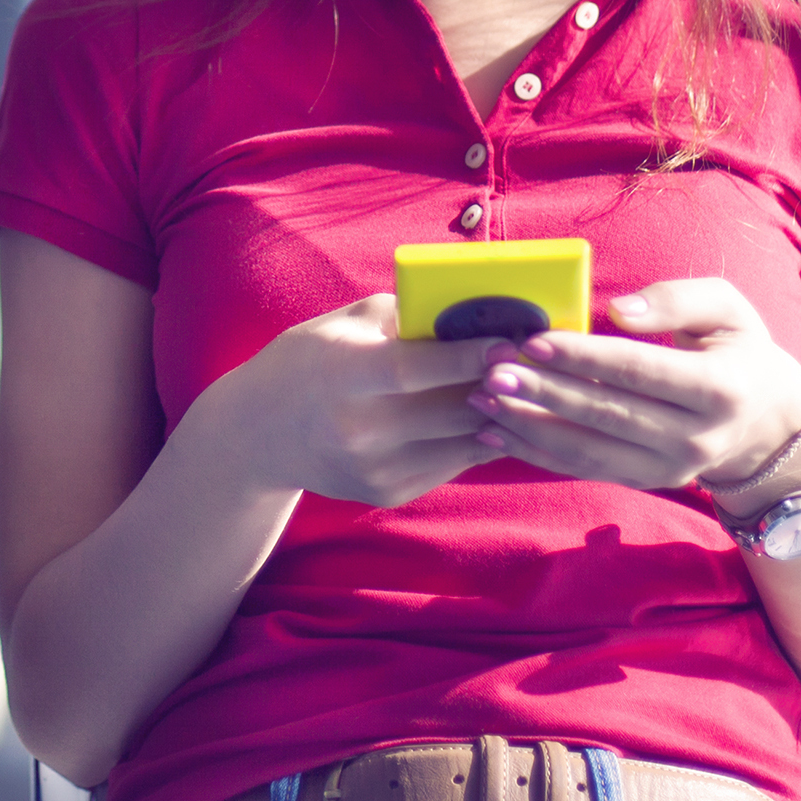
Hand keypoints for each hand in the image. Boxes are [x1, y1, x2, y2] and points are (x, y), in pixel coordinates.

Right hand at [196, 293, 507, 508]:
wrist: (258, 435)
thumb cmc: (309, 361)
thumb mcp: (344, 324)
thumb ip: (405, 316)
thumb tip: (473, 307)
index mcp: (344, 375)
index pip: (416, 369)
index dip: (469, 356)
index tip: (512, 340)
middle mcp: (358, 428)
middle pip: (449, 409)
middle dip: (501, 384)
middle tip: (541, 361)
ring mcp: (373, 468)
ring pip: (461, 441)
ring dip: (501, 414)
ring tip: (533, 387)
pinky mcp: (387, 492)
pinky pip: (451, 463)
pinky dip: (477, 438)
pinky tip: (496, 415)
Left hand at [466, 278, 800, 493]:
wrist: (765, 420)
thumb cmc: (737, 348)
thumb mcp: (727, 308)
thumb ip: (677, 300)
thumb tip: (620, 312)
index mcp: (719, 389)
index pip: (637, 371)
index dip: (582, 357)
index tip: (532, 341)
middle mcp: (696, 438)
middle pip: (605, 413)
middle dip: (541, 391)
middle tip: (490, 369)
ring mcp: (670, 468)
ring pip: (588, 450)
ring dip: (528, 426)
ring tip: (480, 400)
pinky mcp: (646, 481)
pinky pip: (584, 468)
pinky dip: (537, 453)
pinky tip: (495, 434)